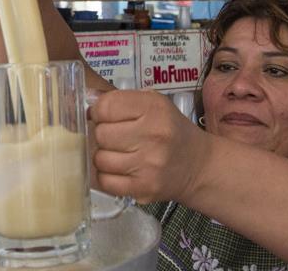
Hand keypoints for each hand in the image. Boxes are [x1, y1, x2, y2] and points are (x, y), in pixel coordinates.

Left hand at [88, 90, 210, 203]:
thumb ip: (120, 100)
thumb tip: (89, 98)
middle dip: (103, 135)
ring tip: (119, 154)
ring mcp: (148, 164)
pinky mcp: (143, 188)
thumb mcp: (154, 104)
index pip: (106, 106)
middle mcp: (153, 135)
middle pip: (101, 133)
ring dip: (104, 157)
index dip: (99, 111)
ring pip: (100, 159)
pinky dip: (107, 176)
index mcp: (154, 108)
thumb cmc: (170, 131)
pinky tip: (119, 170)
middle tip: (115, 137)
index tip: (104, 116)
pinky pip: (105, 182)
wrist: (198, 166)